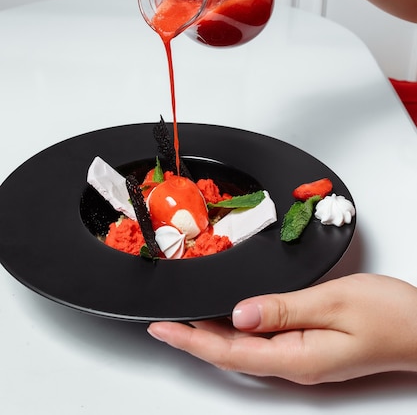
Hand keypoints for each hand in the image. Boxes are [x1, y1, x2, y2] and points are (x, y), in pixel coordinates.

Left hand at [147, 274, 416, 383]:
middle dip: (194, 339)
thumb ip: (284, 309)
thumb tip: (238, 314)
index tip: (163, 328)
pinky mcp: (310, 347)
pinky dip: (237, 331)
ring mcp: (303, 358)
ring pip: (245, 349)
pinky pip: (262, 341)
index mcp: (297, 356)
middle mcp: (296, 363)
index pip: (230, 351)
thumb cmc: (390, 315)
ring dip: (212, 335)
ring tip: (185, 320)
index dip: (192, 339)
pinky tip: (230, 319)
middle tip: (164, 324)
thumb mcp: (335, 302)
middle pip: (232, 354)